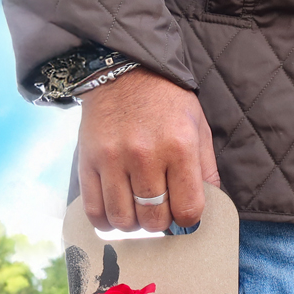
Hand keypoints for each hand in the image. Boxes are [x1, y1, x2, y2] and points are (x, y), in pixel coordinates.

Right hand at [77, 68, 219, 232]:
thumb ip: (205, 171)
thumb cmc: (167, 101)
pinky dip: (105, 221)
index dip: (187, 218)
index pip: (187, 210)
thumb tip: (205, 211)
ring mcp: (113, 159)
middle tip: (159, 209)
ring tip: (137, 209)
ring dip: (133, 223)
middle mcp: (145, 155)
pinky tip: (114, 213)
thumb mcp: (198, 128)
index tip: (182, 212)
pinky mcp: (88, 161)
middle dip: (160, 222)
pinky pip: (93, 210)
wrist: (125, 70)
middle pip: (154, 220)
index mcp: (179, 147)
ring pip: (123, 220)